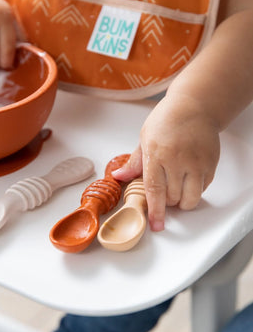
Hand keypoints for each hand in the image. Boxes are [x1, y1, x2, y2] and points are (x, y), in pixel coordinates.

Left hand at [112, 95, 220, 230]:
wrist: (194, 106)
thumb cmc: (166, 120)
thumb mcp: (144, 138)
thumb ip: (134, 162)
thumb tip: (119, 177)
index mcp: (156, 154)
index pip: (154, 190)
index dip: (155, 211)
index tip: (156, 225)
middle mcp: (178, 160)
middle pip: (172, 198)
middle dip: (166, 203)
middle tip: (163, 192)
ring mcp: (197, 162)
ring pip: (190, 198)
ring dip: (181, 201)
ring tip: (176, 189)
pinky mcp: (211, 163)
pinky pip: (203, 188)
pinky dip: (194, 190)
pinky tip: (188, 178)